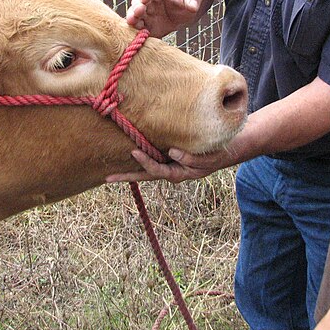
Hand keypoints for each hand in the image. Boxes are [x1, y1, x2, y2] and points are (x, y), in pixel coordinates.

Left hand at [106, 146, 238, 183]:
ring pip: (146, 170)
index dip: (145, 162)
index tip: (134, 151)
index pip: (156, 169)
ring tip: (112, 172)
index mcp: (177, 174)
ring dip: (131, 170)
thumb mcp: (206, 160)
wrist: (223, 153)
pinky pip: (152, 159)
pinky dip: (140, 159)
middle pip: (144, 175)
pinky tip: (129, 155)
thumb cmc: (215, 156)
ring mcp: (168, 166)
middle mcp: (169, 172)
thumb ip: (190, 159)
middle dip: (126, 177)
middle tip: (107, 178)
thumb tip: (171, 152)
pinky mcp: (169, 159)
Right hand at [125, 0, 202, 37]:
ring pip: (134, 16)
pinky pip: (139, 30)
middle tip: (138, 12)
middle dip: (136, 6)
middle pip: (137, 2)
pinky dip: (137, 33)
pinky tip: (139, 36)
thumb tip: (193, 7)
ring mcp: (144, 15)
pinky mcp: (146, 27)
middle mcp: (146, 1)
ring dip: (132, 19)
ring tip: (133, 23)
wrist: (180, 12)